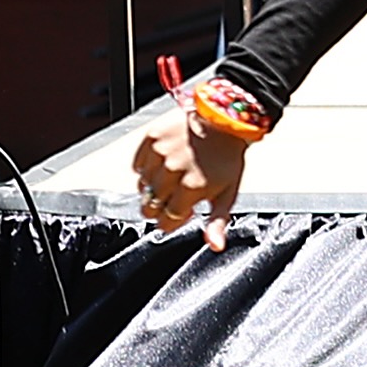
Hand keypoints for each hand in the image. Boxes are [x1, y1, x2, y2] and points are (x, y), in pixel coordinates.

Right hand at [131, 88, 256, 249]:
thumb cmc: (228, 158)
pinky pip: (137, 165)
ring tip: (174, 175)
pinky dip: (147, 168)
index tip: (183, 211)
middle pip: (149, 208)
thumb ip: (218, 221)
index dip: (173, 220)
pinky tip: (165, 161)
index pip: (166, 221)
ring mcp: (159, 154)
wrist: (226, 119)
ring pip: (142, 187)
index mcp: (191, 188)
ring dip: (154, 187)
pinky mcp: (150, 139)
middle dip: (161, 207)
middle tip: (176, 194)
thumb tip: (215, 246)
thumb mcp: (229, 192)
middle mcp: (172, 171)